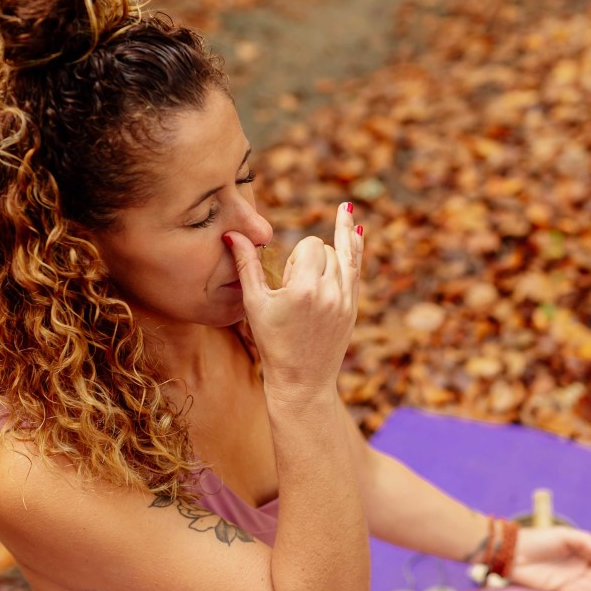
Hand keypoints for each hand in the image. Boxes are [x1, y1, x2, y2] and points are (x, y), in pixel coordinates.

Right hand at [223, 203, 363, 397]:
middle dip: (311, 256)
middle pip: (327, 249)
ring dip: (334, 248)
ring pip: (346, 256)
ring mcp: (346, 301)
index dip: (296, 254)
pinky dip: (356, 249)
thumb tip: (231, 233)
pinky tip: (358, 228)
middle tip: (296, 287)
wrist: (302, 381)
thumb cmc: (272, 344)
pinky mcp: (353, 308)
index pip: (310, 245)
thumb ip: (246, 265)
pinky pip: (357, 270)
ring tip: (346, 209)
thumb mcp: (255, 304)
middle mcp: (330, 293)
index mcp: (304, 290)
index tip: (286, 279)